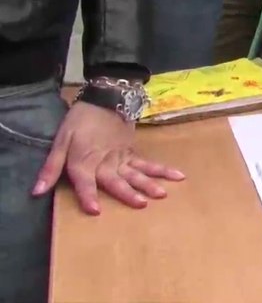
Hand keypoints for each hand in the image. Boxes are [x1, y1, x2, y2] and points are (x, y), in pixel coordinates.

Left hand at [31, 102, 184, 214]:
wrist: (105, 98)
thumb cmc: (79, 121)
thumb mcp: (60, 142)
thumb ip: (51, 168)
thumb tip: (37, 192)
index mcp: (84, 161)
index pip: (85, 182)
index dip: (88, 196)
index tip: (95, 210)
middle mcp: (105, 162)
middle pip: (117, 179)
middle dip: (128, 192)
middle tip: (142, 203)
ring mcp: (122, 157)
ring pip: (136, 172)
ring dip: (150, 183)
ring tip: (162, 194)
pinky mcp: (132, 152)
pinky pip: (147, 163)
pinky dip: (161, 170)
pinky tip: (177, 176)